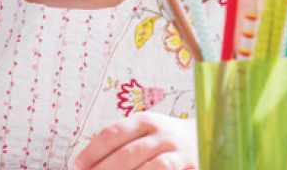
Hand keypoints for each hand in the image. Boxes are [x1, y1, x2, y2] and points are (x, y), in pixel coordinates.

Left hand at [73, 112, 197, 169]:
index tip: (77, 165)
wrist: (209, 137)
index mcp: (145, 121)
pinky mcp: (193, 166)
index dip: (93, 151)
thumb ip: (121, 143)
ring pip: (151, 168)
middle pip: (128, 153)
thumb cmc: (164, 139)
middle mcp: (163, 134)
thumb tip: (86, 163)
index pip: (113, 134)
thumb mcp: (144, 132)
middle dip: (105, 169)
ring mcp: (179, 152)